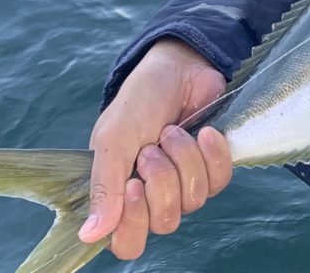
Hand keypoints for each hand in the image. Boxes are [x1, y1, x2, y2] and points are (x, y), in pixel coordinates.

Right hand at [79, 39, 232, 258]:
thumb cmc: (140, 101)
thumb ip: (104, 186)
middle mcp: (154, 196)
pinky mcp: (213, 167)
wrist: (180, 68)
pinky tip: (205, 132)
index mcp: (121, 194)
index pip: (128, 242)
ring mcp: (186, 183)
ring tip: (173, 131)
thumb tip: (89, 235)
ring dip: (184, 159)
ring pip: (194, 200)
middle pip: (165, 222)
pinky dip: (212, 155)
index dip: (133, 222)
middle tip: (152, 147)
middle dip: (161, 180)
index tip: (133, 184)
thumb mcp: (114, 139)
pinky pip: (220, 181)